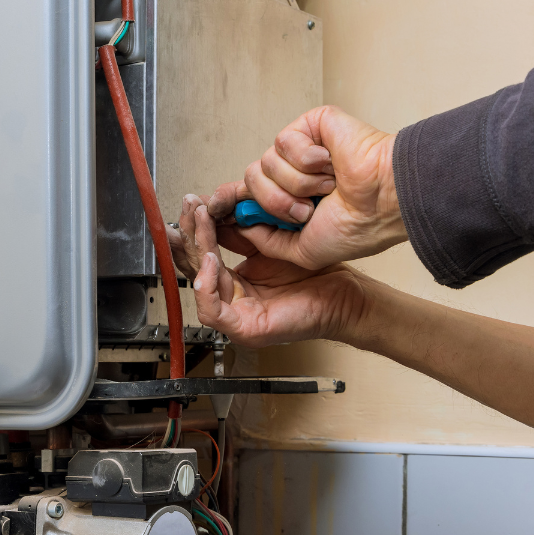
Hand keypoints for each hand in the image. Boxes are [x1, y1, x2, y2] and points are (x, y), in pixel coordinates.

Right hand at [169, 197, 371, 346]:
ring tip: (202, 224)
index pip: (202, 255)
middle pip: (195, 268)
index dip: (195, 229)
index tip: (193, 204)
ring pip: (199, 286)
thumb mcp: (271, 244)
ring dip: (196, 251)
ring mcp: (236, 317)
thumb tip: (217, 210)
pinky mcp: (245, 330)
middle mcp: (232, 300)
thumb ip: (242, 233)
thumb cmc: (316, 274)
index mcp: (235, 283)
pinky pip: (212, 311)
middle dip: (190, 234)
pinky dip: (207, 285)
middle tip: (190, 207)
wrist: (343, 295)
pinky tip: (211, 260)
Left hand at [205, 106, 406, 269]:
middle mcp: (293, 174)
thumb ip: (268, 241)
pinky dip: (308, 160)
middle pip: (250, 182)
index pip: (248, 195)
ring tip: (326, 187)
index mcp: (291, 200)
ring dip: (297, 185)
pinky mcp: (310, 125)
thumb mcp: (302, 251)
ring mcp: (300, 149)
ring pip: (264, 165)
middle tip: (308, 210)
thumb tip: (242, 226)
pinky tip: (330, 163)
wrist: (382, 203)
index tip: (212, 209)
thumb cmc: (357, 227)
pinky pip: (283, 142)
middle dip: (275, 203)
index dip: (229, 200)